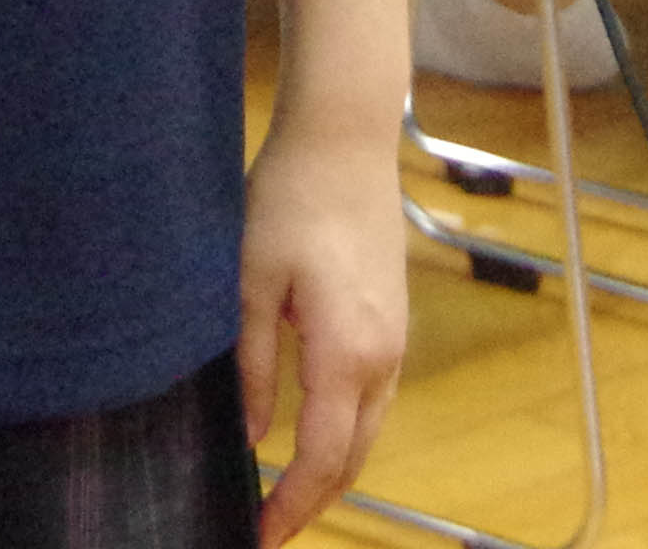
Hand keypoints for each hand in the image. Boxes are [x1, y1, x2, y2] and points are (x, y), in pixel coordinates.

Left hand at [236, 125, 409, 545]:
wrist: (345, 139)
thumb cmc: (291, 200)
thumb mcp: (251, 283)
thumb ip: (254, 365)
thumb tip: (254, 436)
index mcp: (345, 353)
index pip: (321, 458)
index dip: (291, 506)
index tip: (259, 536)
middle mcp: (382, 358)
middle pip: (355, 458)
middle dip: (313, 503)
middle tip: (268, 529)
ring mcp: (396, 341)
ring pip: (370, 432)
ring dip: (333, 472)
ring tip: (285, 497)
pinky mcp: (395, 322)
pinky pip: (376, 400)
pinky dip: (348, 435)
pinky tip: (315, 437)